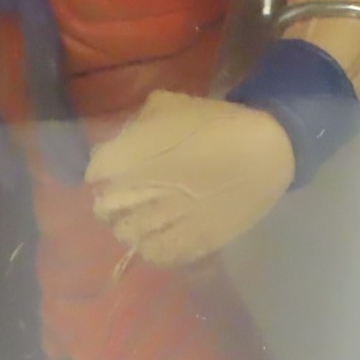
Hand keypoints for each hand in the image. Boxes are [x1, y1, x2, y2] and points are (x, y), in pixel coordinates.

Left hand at [86, 91, 295, 266]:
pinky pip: (156, 255)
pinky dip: (152, 247)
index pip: (94, 171)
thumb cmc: (216, 124)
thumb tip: (127, 136)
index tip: (114, 165)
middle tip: (126, 193)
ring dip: (129, 225)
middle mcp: (140, 193)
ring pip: (126, 234)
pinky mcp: (189, 243)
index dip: (102, 168)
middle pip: (103, 208)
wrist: (264, 153)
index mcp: (131, 156)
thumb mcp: (171, 104)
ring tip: (143, 216)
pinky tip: (161, 235)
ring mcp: (164, 222)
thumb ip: (140, 121)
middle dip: (110, 200)